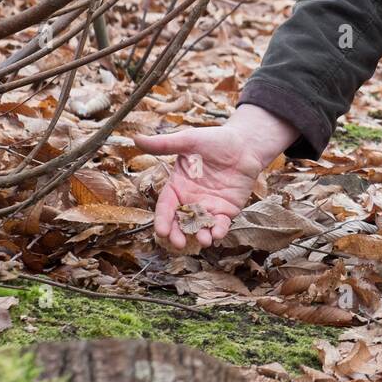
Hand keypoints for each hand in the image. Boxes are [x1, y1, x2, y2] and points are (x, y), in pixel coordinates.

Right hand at [132, 104, 299, 250]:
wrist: (245, 143)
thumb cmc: (215, 140)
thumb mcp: (188, 140)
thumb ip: (164, 144)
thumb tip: (136, 138)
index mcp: (177, 186)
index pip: (166, 206)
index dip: (163, 219)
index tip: (161, 231)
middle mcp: (190, 200)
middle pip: (180, 222)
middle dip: (177, 234)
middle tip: (179, 243)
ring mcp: (209, 206)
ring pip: (200, 227)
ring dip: (200, 236)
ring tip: (203, 240)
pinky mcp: (227, 210)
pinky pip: (220, 224)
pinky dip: (218, 231)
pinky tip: (217, 234)